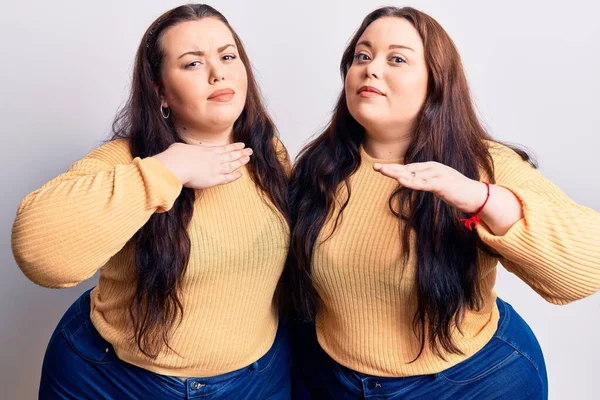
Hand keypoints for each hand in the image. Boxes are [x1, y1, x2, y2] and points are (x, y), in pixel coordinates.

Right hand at [153, 142, 252, 188]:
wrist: (177, 165)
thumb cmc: (175, 156)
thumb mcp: (180, 147)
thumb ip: (185, 149)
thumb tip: (181, 149)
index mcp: (207, 151)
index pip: (224, 148)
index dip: (233, 147)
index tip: (241, 145)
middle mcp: (214, 159)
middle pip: (231, 155)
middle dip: (241, 153)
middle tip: (250, 151)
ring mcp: (215, 169)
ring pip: (231, 165)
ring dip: (240, 162)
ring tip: (248, 159)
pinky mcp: (214, 179)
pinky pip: (227, 178)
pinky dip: (234, 176)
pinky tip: (240, 174)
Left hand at [373, 161, 487, 212]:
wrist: (475, 196)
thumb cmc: (455, 191)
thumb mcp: (436, 185)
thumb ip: (424, 182)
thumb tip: (410, 181)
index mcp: (430, 168)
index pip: (408, 169)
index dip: (393, 169)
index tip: (379, 168)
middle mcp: (432, 168)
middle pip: (407, 169)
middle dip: (391, 169)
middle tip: (376, 167)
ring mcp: (437, 175)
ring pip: (413, 175)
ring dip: (398, 173)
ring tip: (384, 172)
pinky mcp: (442, 184)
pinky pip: (424, 183)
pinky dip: (412, 182)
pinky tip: (402, 181)